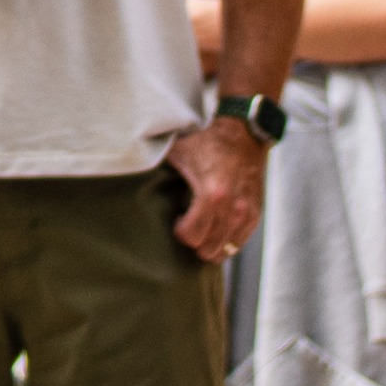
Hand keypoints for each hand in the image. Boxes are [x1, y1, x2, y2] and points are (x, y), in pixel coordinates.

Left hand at [169, 116, 266, 270]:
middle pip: (207, 249)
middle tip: (189, 226)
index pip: (192, 237)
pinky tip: (217, 229)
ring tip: (202, 229)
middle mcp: (233, 207)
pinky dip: (227, 241)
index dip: (180, 232)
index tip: (177, 220)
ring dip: (210, 245)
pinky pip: (239, 242)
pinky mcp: (256, 213)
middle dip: (195, 242)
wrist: (243, 135)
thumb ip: (158, 169)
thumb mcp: (178, 152)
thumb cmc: (207, 144)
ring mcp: (247, 212)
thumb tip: (130, 177)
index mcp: (212, 194)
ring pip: (224, 250)